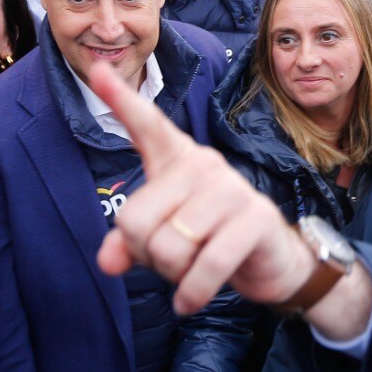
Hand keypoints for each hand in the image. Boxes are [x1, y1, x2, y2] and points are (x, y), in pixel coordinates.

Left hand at [88, 63, 313, 313]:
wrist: (272, 261)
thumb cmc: (210, 240)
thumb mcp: (164, 238)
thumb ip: (130, 244)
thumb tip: (109, 262)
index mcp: (177, 160)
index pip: (146, 125)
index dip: (120, 100)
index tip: (99, 70)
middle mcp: (203, 164)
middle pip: (136, 220)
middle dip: (146, 256)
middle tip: (172, 259)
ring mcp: (231, 189)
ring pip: (169, 246)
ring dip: (173, 275)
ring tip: (190, 272)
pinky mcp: (255, 219)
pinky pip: (206, 265)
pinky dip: (191, 293)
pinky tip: (187, 302)